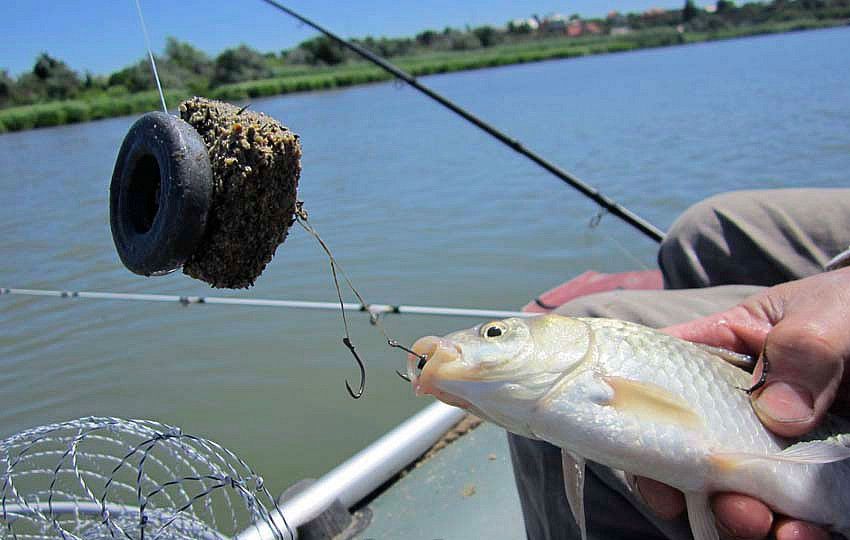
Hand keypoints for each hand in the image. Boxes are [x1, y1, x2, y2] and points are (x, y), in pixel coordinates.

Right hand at [637, 267, 849, 539]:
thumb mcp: (827, 316)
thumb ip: (801, 348)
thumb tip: (777, 413)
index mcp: (719, 358)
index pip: (659, 381)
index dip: (641, 417)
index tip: (650, 460)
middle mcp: (733, 410)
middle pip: (690, 452)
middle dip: (696, 488)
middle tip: (734, 505)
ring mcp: (772, 451)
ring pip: (734, 494)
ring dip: (738, 520)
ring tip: (766, 526)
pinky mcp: (809, 483)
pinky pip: (791, 516)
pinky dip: (792, 534)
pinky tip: (804, 535)